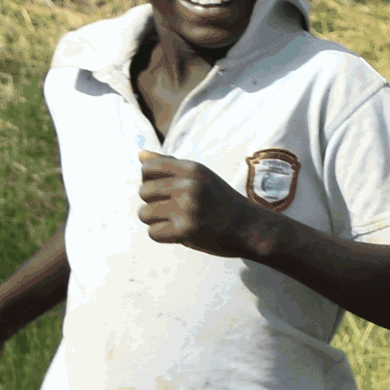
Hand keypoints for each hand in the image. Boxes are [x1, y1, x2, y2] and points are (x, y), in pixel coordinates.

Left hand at [136, 151, 270, 259]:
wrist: (249, 228)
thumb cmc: (221, 201)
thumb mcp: (201, 176)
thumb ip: (170, 165)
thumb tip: (140, 154)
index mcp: (192, 168)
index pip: (148, 167)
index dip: (149, 179)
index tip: (164, 189)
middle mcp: (188, 185)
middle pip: (143, 192)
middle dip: (152, 202)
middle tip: (173, 208)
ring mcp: (186, 208)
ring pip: (144, 213)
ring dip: (156, 220)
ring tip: (175, 220)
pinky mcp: (185, 230)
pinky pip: (153, 233)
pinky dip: (163, 236)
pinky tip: (179, 232)